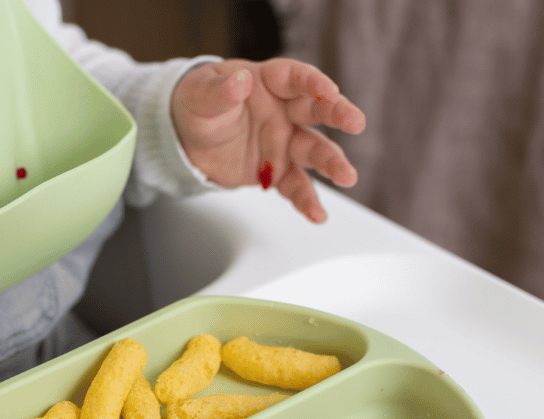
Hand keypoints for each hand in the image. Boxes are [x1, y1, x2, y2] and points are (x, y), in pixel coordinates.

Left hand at [171, 58, 365, 223]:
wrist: (187, 140)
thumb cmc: (197, 106)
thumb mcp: (200, 94)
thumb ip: (220, 91)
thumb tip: (239, 81)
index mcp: (267, 83)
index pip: (295, 78)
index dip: (313, 83)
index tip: (330, 91)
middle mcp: (282, 112)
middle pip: (315, 111)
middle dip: (337, 115)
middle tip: (356, 123)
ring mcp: (283, 143)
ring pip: (312, 151)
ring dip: (331, 163)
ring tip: (347, 177)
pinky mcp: (277, 171)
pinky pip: (295, 187)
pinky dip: (306, 201)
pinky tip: (317, 215)